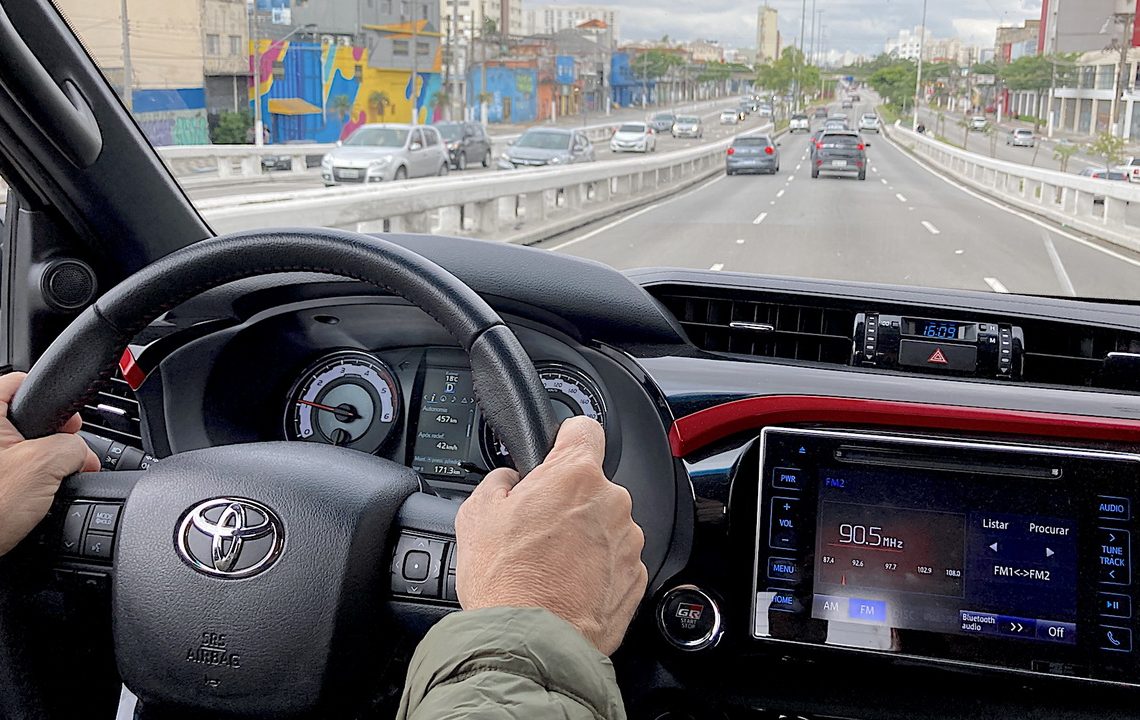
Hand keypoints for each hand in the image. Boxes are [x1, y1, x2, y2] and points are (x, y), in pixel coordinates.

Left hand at [0, 372, 99, 555]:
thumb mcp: (43, 466)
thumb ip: (73, 447)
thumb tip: (83, 455)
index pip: (22, 383)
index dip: (55, 401)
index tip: (70, 425)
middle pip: (23, 417)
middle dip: (51, 440)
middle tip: (60, 461)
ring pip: (18, 449)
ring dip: (38, 466)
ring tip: (42, 488)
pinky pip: (10, 472)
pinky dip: (23, 483)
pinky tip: (26, 502)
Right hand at [455, 416, 646, 655]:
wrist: (532, 644)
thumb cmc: (507, 582)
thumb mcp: (476, 516)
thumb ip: (499, 483)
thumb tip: (509, 481)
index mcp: (574, 475)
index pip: (585, 429)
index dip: (566, 439)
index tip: (557, 452)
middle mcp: (612, 502)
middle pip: (592, 485)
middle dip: (568, 500)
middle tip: (537, 529)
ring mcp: (629, 542)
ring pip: (606, 524)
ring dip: (585, 536)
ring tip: (550, 566)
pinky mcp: (637, 577)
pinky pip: (616, 560)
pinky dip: (597, 569)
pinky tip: (567, 586)